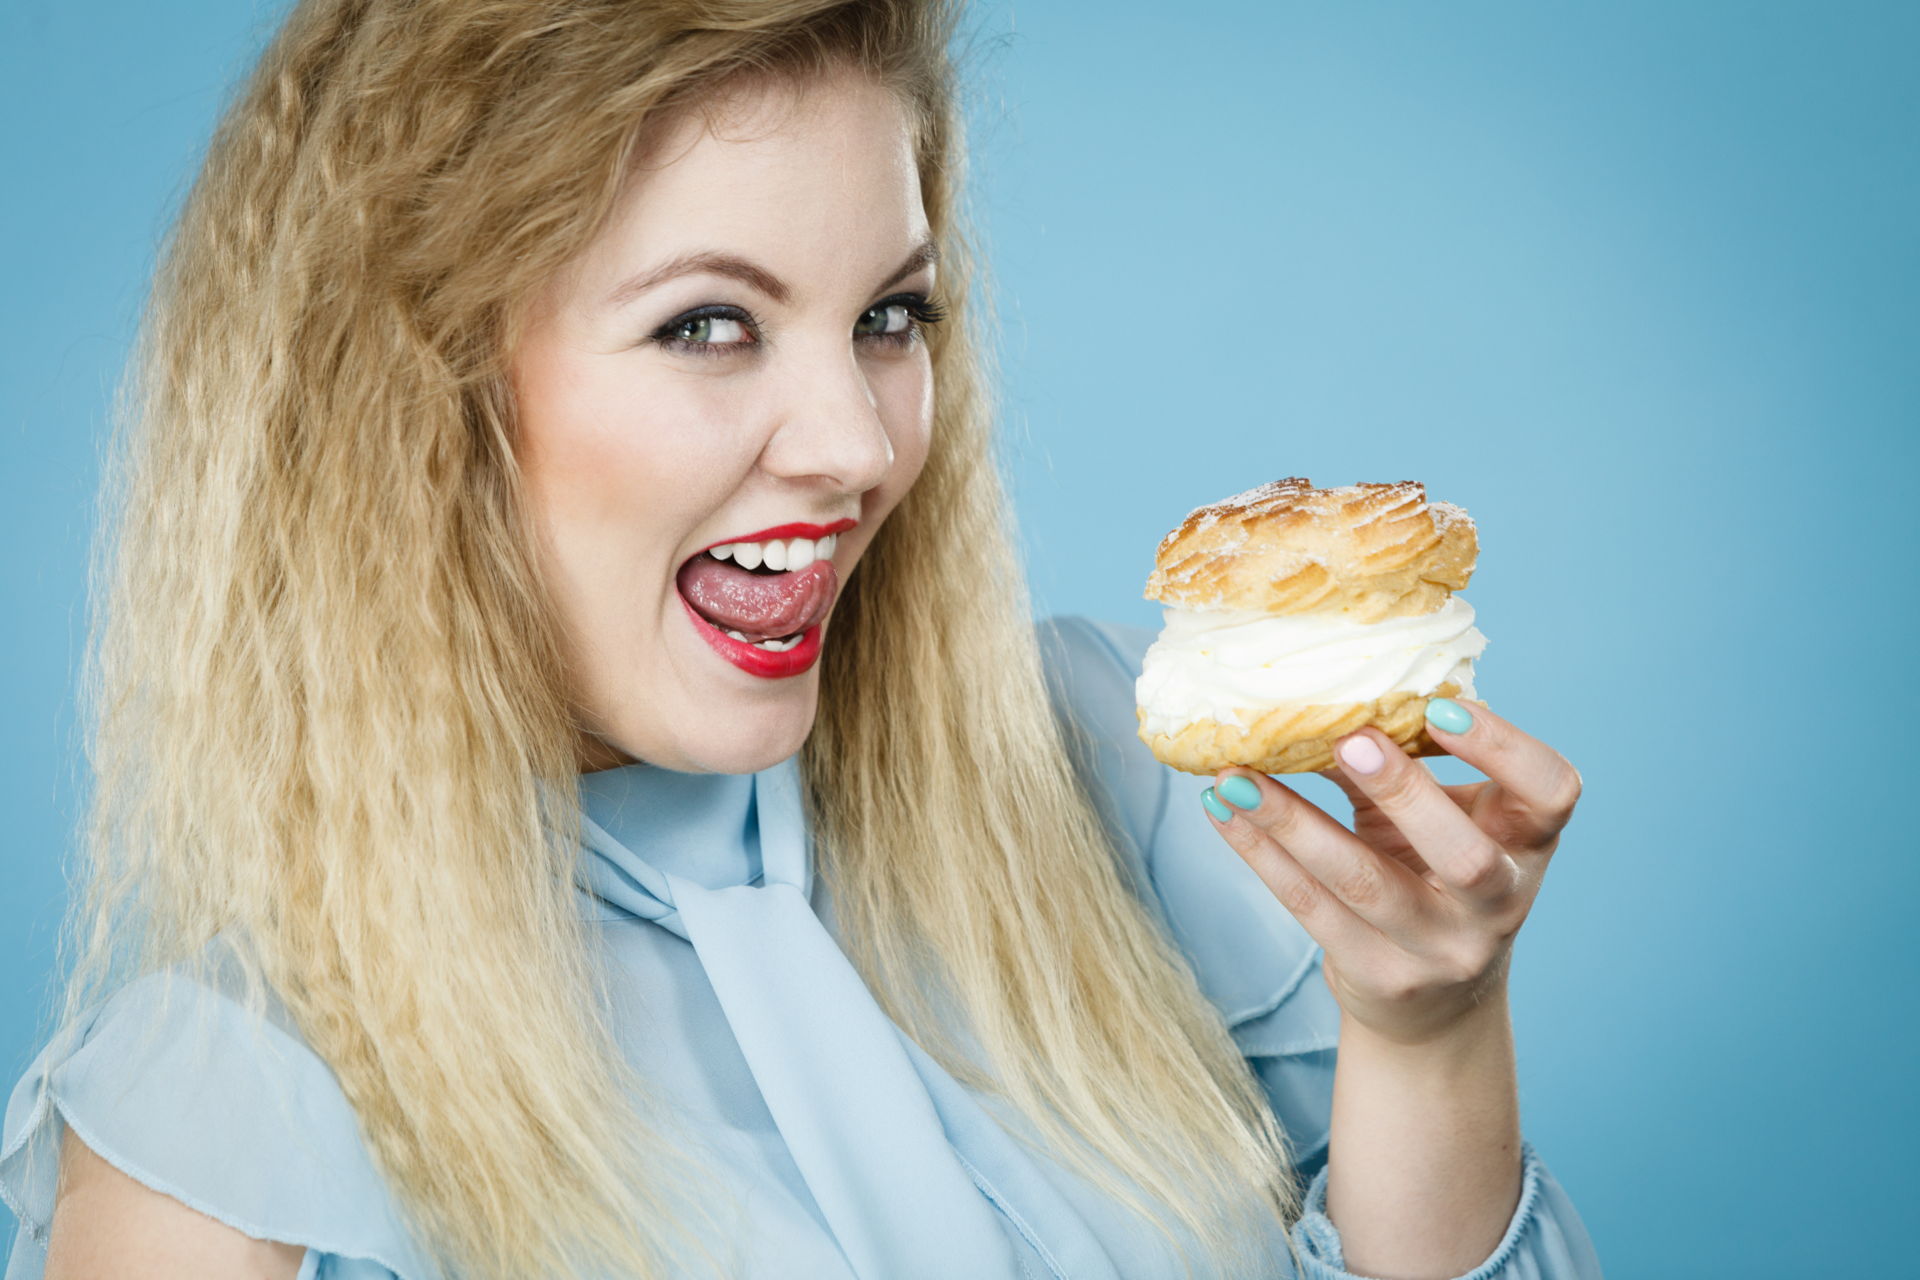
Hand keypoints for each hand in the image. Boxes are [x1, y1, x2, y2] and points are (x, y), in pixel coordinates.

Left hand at [1200, 700, 1581, 1044]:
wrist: (1435, 1005)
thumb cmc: (1437, 878)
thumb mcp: (1441, 822)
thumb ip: (1403, 764)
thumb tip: (1325, 691)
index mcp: (1527, 844)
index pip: (1552, 793)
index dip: (1505, 749)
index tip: (1439, 707)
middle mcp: (1498, 903)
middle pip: (1466, 856)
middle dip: (1405, 793)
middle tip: (1346, 739)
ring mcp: (1440, 950)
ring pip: (1366, 884)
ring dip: (1293, 823)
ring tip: (1237, 777)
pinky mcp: (1380, 976)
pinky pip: (1312, 908)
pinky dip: (1261, 853)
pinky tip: (1224, 812)